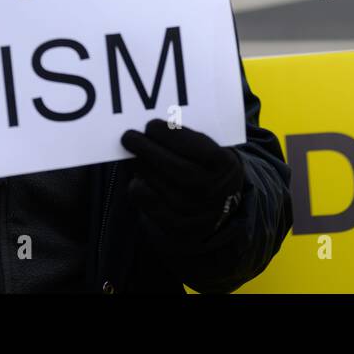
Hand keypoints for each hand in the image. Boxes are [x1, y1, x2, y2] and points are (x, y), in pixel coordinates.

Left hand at [121, 118, 245, 250]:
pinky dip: (138, 189)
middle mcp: (213, 191)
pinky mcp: (179, 228)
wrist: (220, 206)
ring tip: (131, 154)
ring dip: (139, 166)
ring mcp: (196, 212)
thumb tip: (151, 129)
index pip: (196, 148)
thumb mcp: (211, 150)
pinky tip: (137, 178)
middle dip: (147, 149)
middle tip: (128, 136)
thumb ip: (187, 139)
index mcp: (225, 166)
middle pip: (175, 168)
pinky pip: (150, 205)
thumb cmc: (207, 167)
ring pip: (159, 186)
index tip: (151, 125)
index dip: (170, 136)